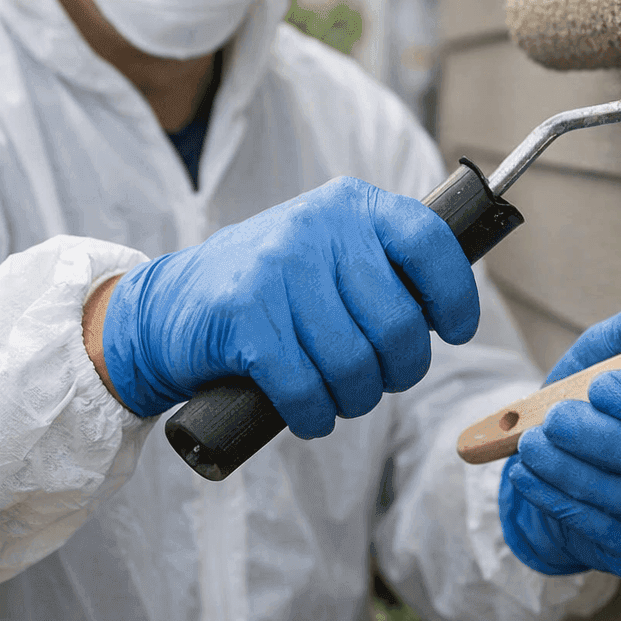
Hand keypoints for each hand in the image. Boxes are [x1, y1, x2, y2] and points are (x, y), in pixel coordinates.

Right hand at [99, 177, 478, 436]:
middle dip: (399, 370)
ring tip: (339, 398)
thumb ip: (381, 265)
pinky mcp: (244, 316)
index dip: (455, 296)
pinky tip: (309, 413)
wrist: (165, 308)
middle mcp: (316, 227)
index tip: (455, 331)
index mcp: (349, 205)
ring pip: (354, 362)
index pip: (430, 242)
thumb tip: (446, 310)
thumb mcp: (325, 252)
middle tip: (379, 379)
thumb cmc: (265, 291)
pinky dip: (314, 414)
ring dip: (354, 399)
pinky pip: (306, 387)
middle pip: (399, 322)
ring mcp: (278, 269)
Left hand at [498, 290, 620, 578]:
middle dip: (605, 440)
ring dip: (574, 470)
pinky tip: (531, 474)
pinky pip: (610, 532)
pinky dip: (562, 500)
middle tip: (557, 419)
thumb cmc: (609, 398)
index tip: (601, 385)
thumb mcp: (615, 351)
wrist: (582, 459)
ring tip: (532, 444)